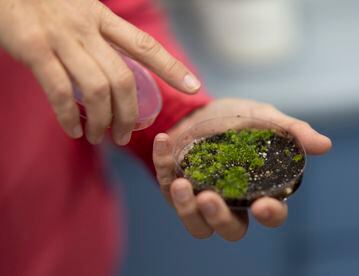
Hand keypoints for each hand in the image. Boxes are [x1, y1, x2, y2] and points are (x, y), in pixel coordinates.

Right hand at [0, 0, 199, 144]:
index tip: (194, 86)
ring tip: (100, 137)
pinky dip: (69, 117)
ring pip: (97, 89)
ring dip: (103, 121)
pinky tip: (74, 131)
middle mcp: (87, 27)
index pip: (145, 46)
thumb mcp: (80, 11)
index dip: (172, 67)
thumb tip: (117, 73)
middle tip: (125, 134)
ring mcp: (61, 38)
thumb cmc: (45, 3)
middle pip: (123, 79)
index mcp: (102, 17)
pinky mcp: (34, 49)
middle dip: (129, 113)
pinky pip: (60, 91)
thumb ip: (100, 37)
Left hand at [153, 98, 331, 240]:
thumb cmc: (239, 119)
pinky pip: (166, 188)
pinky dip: (162, 165)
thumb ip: (291, 131)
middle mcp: (230, 201)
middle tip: (209, 199)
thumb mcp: (265, 119)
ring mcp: (201, 198)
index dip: (270, 215)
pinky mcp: (174, 188)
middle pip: (230, 229)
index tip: (264, 206)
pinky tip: (164, 141)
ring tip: (181, 184)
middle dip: (220, 219)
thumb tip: (325, 145)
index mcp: (257, 190)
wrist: (204, 110)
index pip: (270, 214)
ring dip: (186, 210)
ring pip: (197, 225)